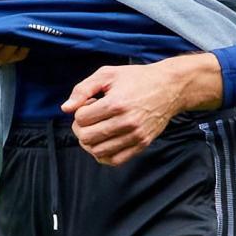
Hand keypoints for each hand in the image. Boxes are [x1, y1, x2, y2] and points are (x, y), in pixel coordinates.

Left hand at [59, 54, 222, 166]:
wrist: (169, 87)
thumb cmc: (136, 78)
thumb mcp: (107, 74)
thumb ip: (82, 89)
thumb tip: (65, 108)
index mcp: (115, 103)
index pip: (81, 119)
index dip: (79, 111)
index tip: (89, 104)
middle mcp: (126, 122)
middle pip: (87, 137)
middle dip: (80, 128)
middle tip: (87, 119)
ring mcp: (135, 135)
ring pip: (99, 152)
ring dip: (89, 143)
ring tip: (95, 130)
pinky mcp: (142, 144)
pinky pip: (116, 160)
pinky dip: (103, 156)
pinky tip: (103, 142)